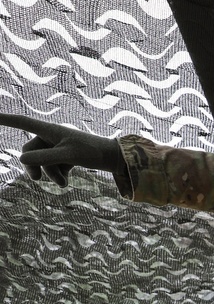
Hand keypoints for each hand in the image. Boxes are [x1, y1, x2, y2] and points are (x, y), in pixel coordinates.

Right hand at [0, 113, 125, 186]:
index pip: (21, 122)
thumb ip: (45, 158)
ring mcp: (57, 147)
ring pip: (42, 163)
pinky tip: (68, 180)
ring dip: (50, 174)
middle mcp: (50, 136)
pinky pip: (53, 167)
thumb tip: (22, 158)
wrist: (113, 158)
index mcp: (49, 129)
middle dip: (33, 166)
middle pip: (29, 151)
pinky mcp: (64, 157)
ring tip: (63, 183)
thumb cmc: (92, 152)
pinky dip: (58, 175)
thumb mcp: (68, 156)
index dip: (4, 119)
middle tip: (37, 179)